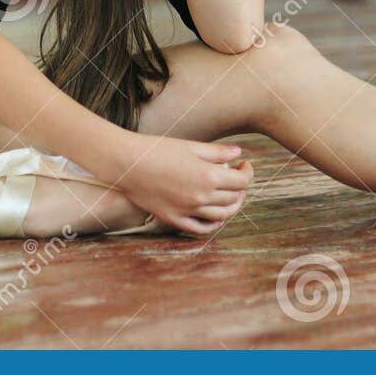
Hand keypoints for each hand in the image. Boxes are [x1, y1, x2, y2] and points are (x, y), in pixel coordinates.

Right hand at [110, 132, 252, 235]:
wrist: (128, 163)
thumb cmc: (158, 149)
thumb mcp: (191, 146)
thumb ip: (217, 152)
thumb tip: (238, 153)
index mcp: (208, 176)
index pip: (242, 181)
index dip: (247, 172)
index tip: (244, 164)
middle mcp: (201, 197)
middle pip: (234, 198)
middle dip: (241, 187)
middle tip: (238, 177)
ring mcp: (188, 210)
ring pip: (221, 216)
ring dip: (231, 206)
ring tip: (231, 195)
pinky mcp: (174, 218)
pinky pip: (200, 228)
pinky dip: (213, 225)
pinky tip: (217, 217)